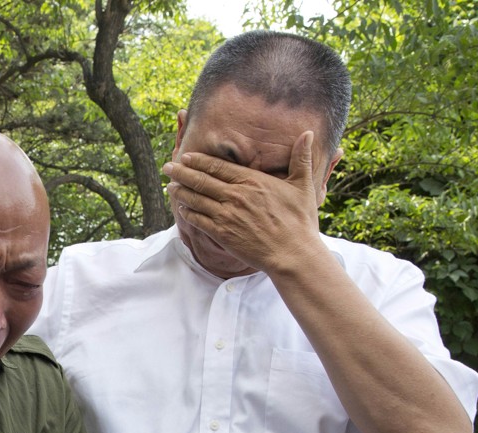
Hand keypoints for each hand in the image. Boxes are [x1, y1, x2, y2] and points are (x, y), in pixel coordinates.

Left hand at [163, 130, 325, 274]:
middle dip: (181, 172)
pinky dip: (187, 212)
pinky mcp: (222, 233)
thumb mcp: (304, 186)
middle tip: (168, 167)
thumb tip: (309, 134)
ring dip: (180, 192)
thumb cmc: (300, 221)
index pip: (218, 167)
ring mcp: (227, 215)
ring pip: (196, 199)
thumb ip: (301, 159)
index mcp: (252, 181)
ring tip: (170, 186)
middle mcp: (236, 196)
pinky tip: (182, 208)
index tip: (186, 157)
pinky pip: (198, 220)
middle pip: (201, 180)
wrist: (293, 254)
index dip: (199, 161)